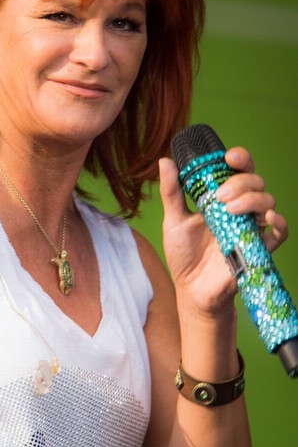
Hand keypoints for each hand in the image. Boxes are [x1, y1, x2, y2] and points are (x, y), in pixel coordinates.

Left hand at [158, 147, 287, 316]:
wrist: (191, 289)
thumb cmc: (184, 254)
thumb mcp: (174, 220)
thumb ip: (172, 192)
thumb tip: (166, 161)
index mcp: (221, 199)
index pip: (238, 170)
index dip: (240, 158)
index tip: (228, 157)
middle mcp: (239, 210)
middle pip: (255, 182)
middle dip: (241, 181)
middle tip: (220, 196)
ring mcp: (250, 228)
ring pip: (268, 202)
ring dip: (253, 199)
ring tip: (231, 209)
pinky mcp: (259, 248)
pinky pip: (280, 232)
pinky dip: (279, 223)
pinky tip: (266, 220)